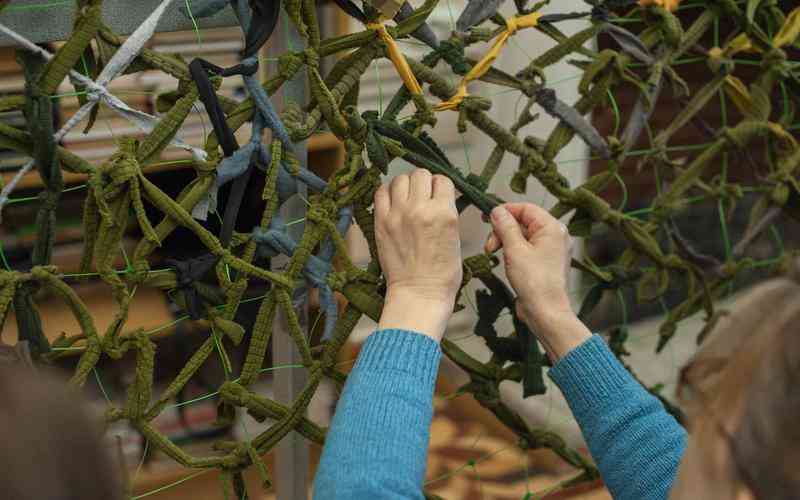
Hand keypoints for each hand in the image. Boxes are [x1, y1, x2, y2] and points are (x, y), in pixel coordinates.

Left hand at [374, 169, 461, 341]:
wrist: (419, 293)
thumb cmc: (442, 273)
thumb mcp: (455, 237)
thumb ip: (446, 212)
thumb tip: (438, 196)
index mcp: (444, 213)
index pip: (442, 180)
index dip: (441, 187)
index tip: (438, 195)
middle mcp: (420, 209)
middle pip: (420, 175)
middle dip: (423, 183)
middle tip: (422, 196)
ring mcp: (398, 214)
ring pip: (400, 179)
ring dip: (405, 186)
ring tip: (407, 199)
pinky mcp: (381, 222)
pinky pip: (380, 192)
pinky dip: (387, 193)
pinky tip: (392, 203)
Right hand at [486, 203, 589, 359]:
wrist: (545, 312)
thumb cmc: (534, 281)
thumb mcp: (514, 249)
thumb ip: (505, 226)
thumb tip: (497, 211)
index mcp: (552, 228)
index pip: (526, 208)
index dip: (505, 211)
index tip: (488, 218)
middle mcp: (555, 236)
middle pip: (523, 222)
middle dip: (503, 230)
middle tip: (490, 245)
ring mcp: (551, 250)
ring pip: (523, 236)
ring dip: (505, 241)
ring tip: (493, 254)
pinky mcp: (545, 263)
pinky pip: (526, 249)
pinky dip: (513, 251)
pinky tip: (504, 261)